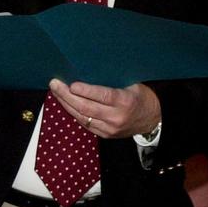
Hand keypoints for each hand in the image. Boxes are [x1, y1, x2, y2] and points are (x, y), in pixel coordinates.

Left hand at [47, 79, 161, 138]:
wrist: (153, 118)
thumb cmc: (142, 96)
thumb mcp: (132, 84)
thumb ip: (113, 82)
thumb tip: (88, 71)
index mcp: (125, 101)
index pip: (102, 96)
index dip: (85, 90)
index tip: (71, 84)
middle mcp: (116, 117)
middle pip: (87, 107)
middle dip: (67, 95)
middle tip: (55, 84)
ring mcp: (109, 129)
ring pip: (82, 117)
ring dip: (66, 105)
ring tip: (56, 92)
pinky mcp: (105, 135)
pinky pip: (85, 124)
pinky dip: (74, 114)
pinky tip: (66, 104)